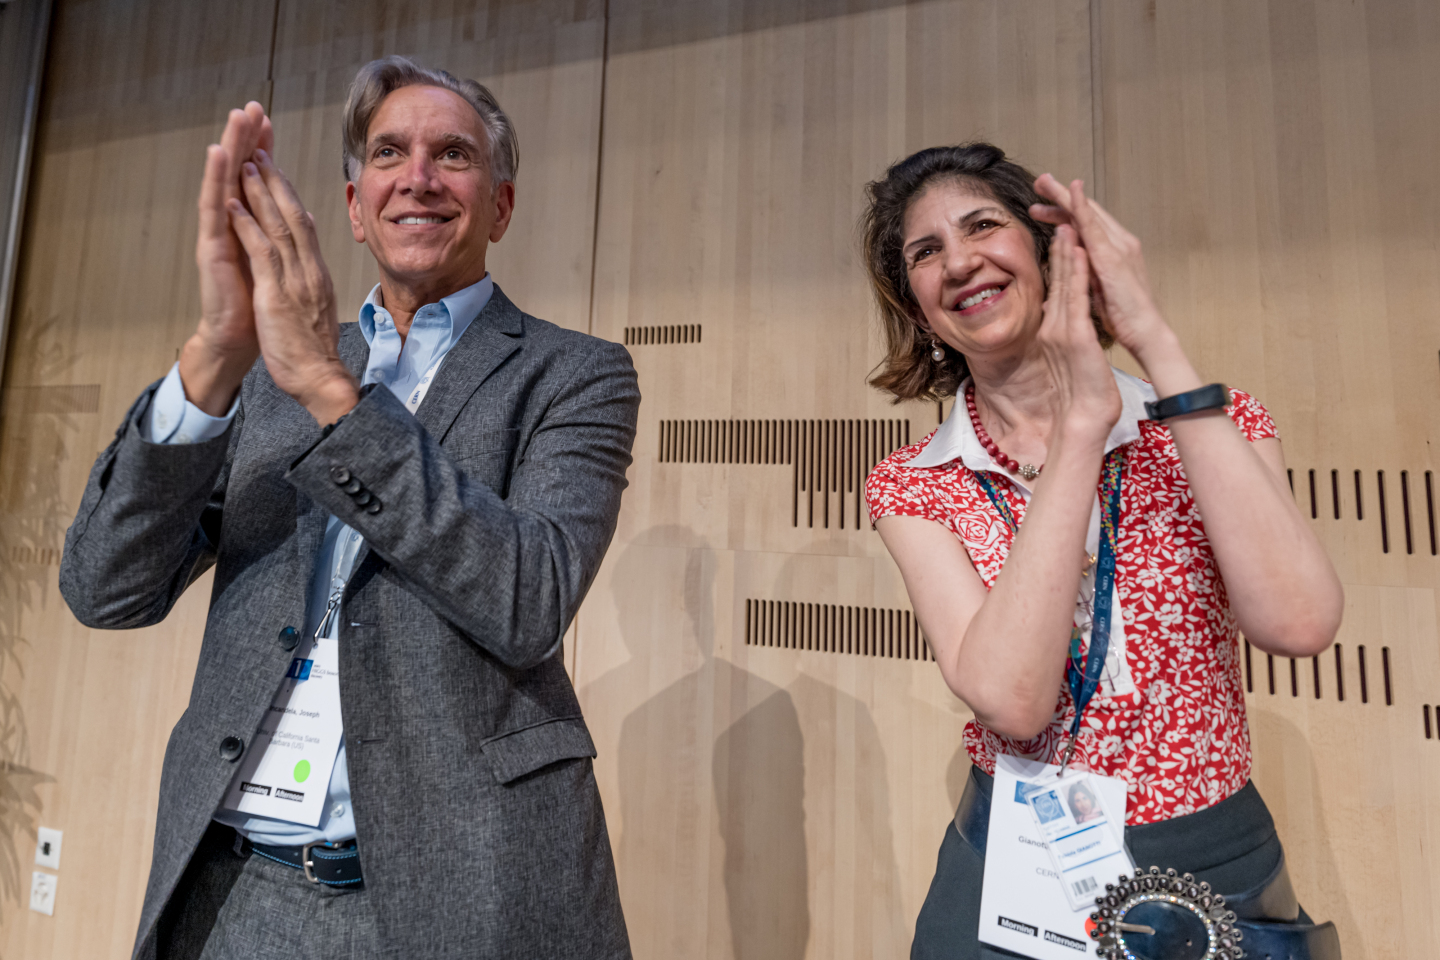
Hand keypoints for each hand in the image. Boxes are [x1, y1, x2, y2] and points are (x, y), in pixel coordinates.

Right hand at [181, 103, 273, 414]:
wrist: (239, 339)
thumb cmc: (257, 307)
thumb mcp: (277, 268)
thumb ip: (281, 240)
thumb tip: (299, 217)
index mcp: (252, 229)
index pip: (259, 183)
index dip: (264, 153)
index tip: (270, 122)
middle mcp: (233, 226)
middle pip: (240, 175)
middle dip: (247, 140)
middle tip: (251, 106)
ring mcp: (220, 234)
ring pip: (226, 183)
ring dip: (231, 147)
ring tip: (236, 118)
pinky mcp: (212, 247)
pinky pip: (216, 208)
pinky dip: (218, 180)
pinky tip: (220, 155)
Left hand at [228, 148, 357, 425]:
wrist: (320, 378)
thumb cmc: (314, 350)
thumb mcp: (318, 308)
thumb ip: (313, 281)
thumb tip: (310, 262)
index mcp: (316, 273)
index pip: (303, 224)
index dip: (288, 193)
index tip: (275, 167)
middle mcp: (308, 269)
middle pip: (292, 214)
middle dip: (275, 179)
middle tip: (260, 147)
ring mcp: (293, 279)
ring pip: (277, 225)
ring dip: (260, 191)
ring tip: (246, 160)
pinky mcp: (276, 293)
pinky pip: (260, 251)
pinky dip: (247, 224)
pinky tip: (234, 203)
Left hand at [1030, 175, 1166, 357]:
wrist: (1144, 331)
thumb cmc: (1123, 317)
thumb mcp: (1096, 294)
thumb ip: (1081, 280)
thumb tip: (1059, 282)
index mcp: (1112, 251)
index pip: (1085, 225)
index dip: (1064, 211)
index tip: (1042, 204)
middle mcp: (1118, 242)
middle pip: (1086, 213)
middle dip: (1061, 196)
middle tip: (1040, 181)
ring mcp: (1118, 247)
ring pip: (1089, 214)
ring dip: (1066, 195)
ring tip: (1045, 182)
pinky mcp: (1113, 256)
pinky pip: (1096, 227)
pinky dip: (1083, 208)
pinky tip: (1072, 193)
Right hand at [1035, 224, 1120, 446]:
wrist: (1082, 417)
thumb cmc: (1082, 393)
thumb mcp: (1071, 361)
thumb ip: (1067, 341)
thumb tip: (1064, 332)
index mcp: (1053, 331)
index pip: (1055, 289)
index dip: (1057, 261)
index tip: (1060, 237)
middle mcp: (1053, 326)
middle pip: (1056, 280)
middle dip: (1058, 247)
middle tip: (1058, 217)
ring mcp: (1061, 330)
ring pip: (1063, 283)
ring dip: (1065, 251)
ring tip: (1065, 224)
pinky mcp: (1075, 336)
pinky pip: (1076, 298)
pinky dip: (1077, 273)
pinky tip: (1078, 253)